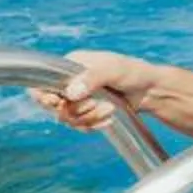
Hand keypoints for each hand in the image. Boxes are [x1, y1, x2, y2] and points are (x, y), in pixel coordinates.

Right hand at [31, 50, 154, 132]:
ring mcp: (78, 98)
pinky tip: (108, 119)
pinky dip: (94, 125)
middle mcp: (70, 82)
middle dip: (75, 110)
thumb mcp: (114, 69)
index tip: (56, 103)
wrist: (150, 90)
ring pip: (67, 118)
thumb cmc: (134, 72)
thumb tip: (71, 92)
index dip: (43, 95)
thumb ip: (93, 77)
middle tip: (95, 105)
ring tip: (110, 109)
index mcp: (71, 66)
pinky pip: (80, 126)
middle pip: (54, 106)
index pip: (42, 81)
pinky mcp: (86, 112)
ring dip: (88, 118)